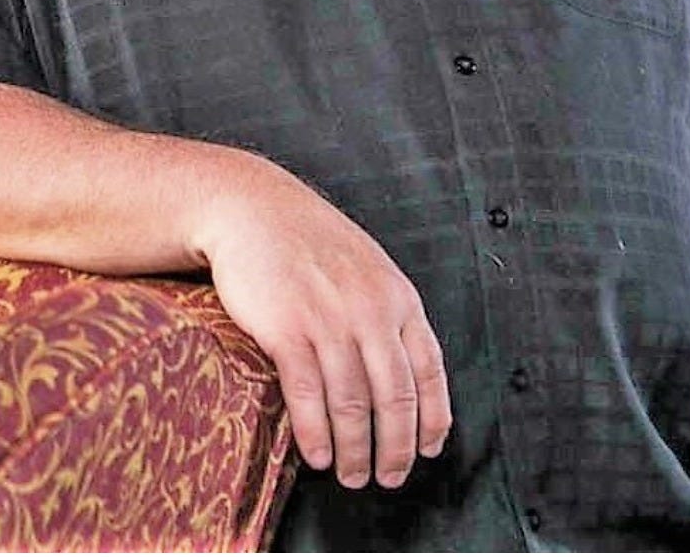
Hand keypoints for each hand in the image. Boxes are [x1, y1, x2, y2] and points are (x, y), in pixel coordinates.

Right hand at [191, 153, 451, 487]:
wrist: (256, 211)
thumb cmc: (313, 245)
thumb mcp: (370, 271)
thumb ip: (389, 316)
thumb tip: (404, 373)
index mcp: (400, 298)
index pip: (429, 370)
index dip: (432, 417)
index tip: (430, 449)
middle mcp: (373, 311)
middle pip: (395, 396)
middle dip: (395, 447)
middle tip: (389, 478)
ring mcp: (330, 320)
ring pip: (353, 402)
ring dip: (355, 450)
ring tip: (351, 476)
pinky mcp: (287, 329)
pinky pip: (307, 394)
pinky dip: (315, 433)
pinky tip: (318, 455)